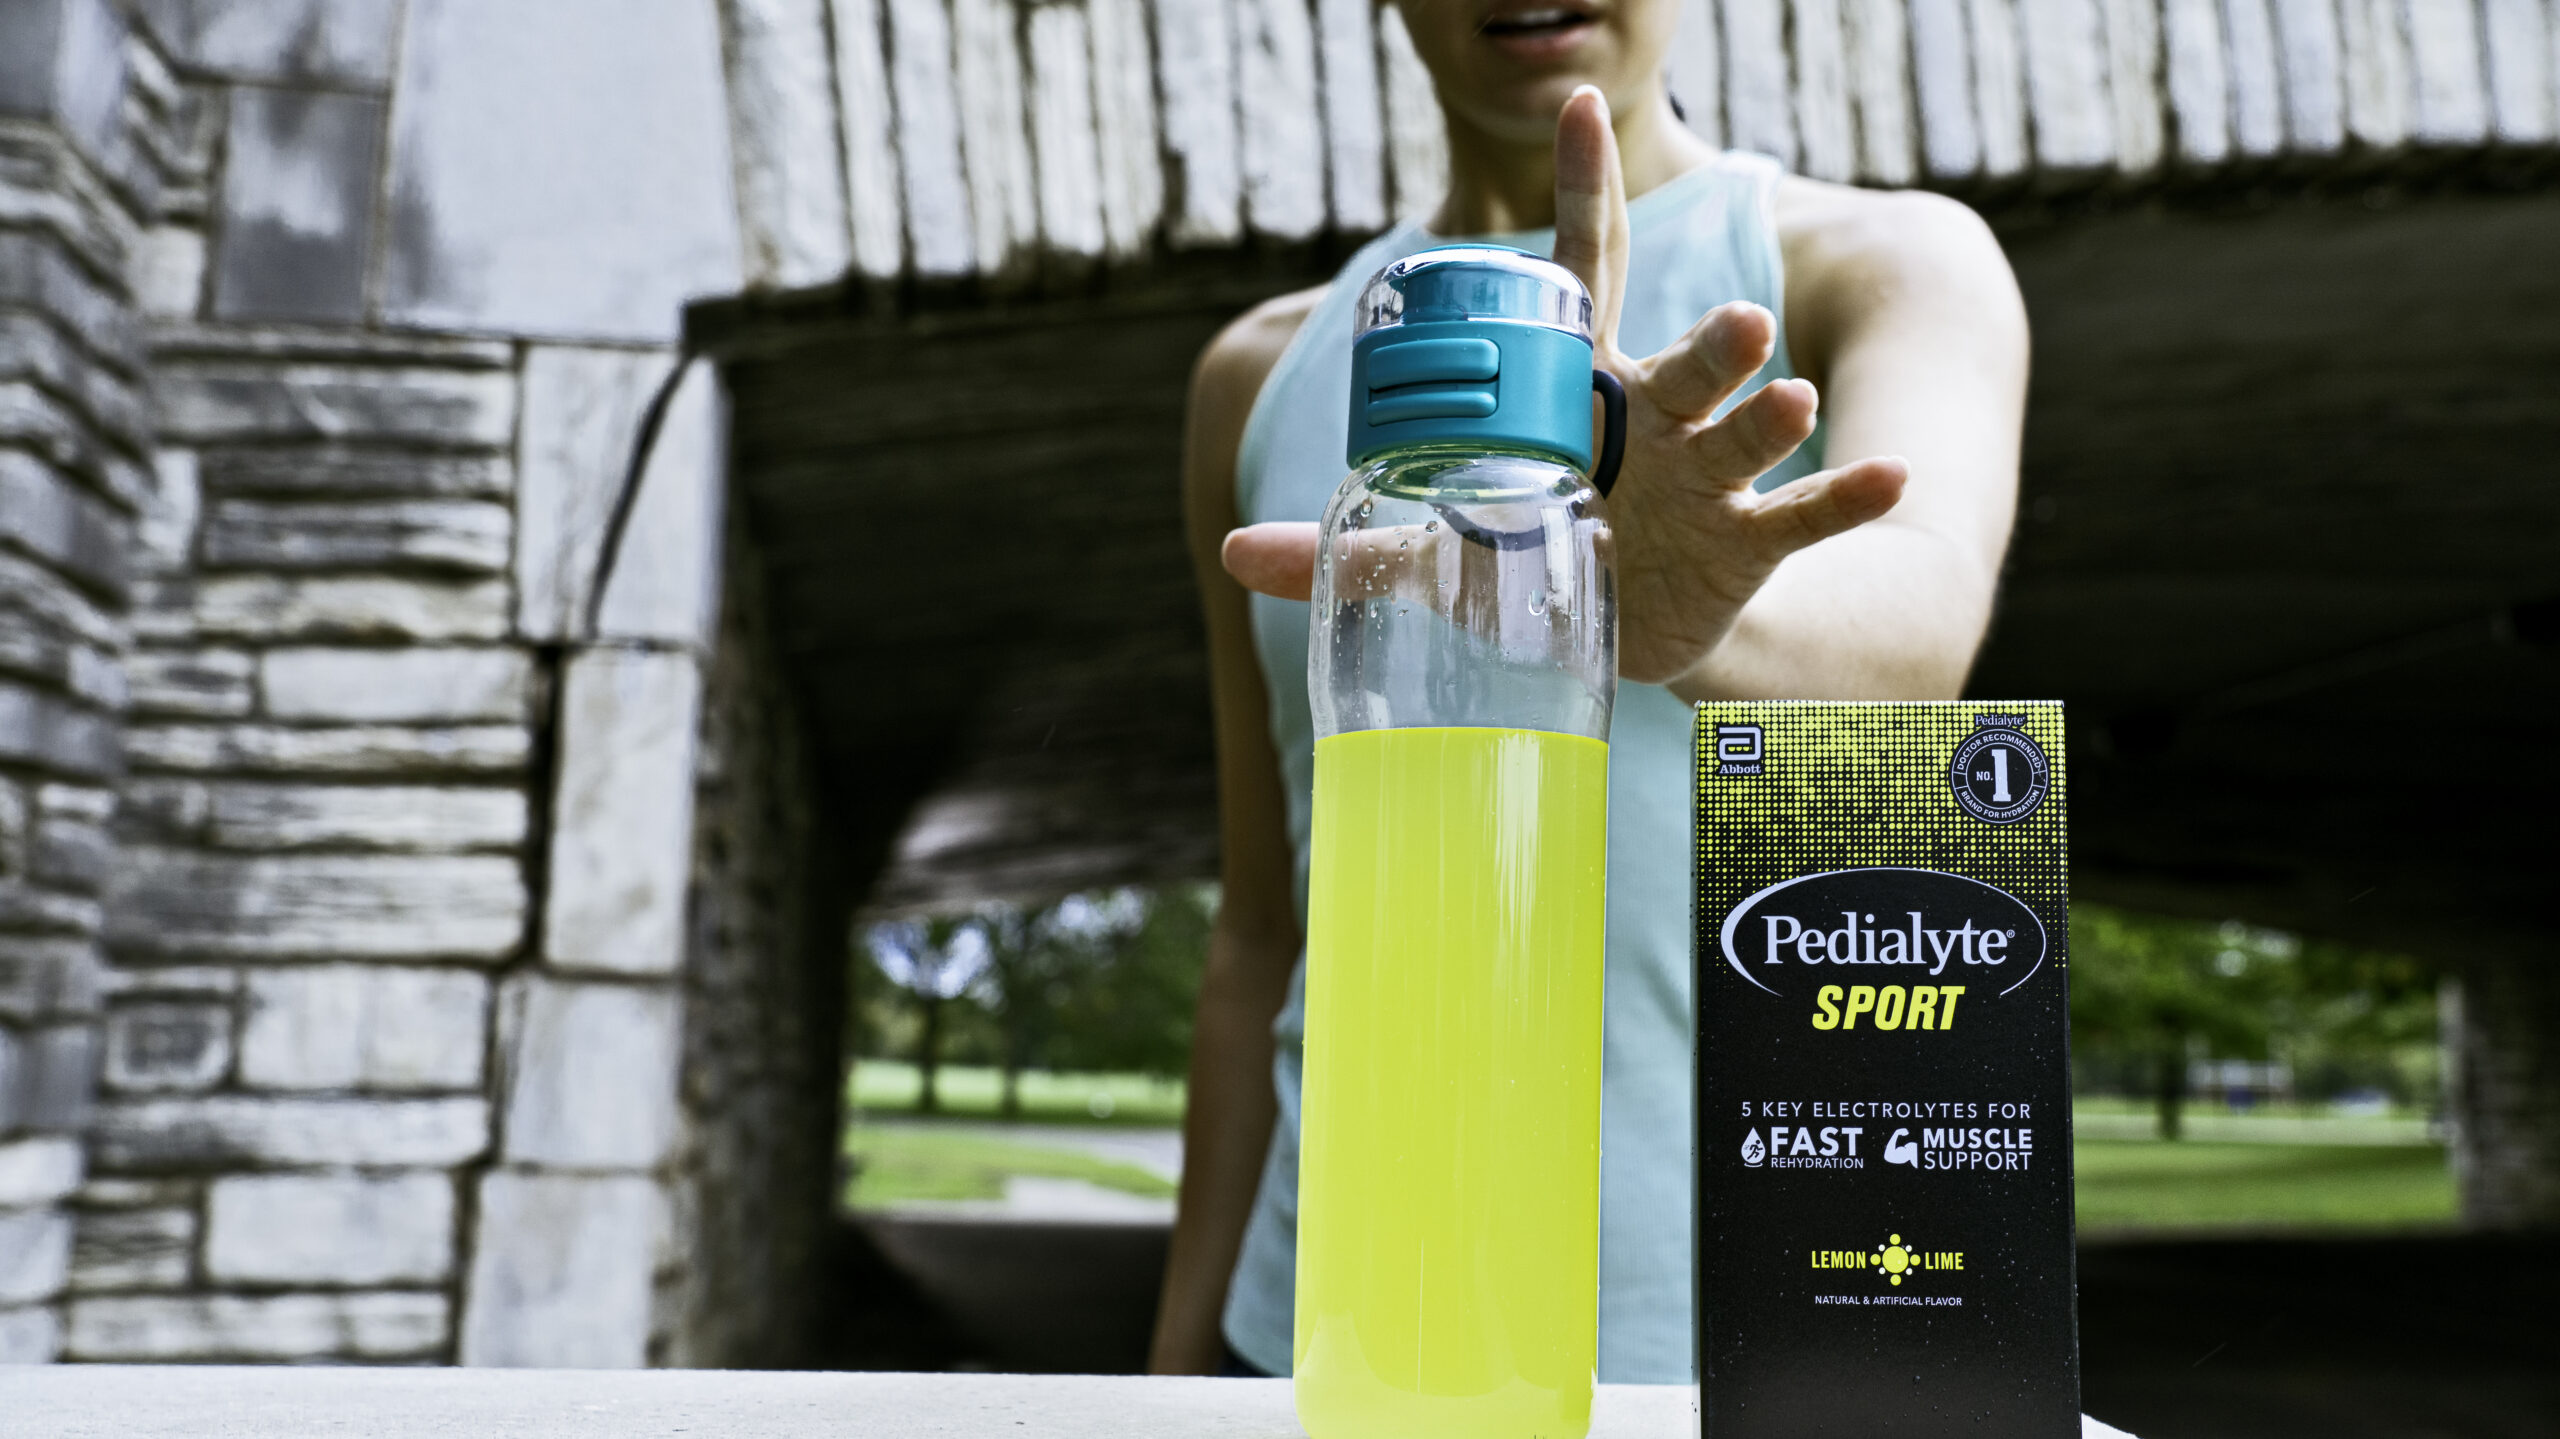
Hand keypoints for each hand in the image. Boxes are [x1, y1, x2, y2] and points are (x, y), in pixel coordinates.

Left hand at [1221, 86, 1908, 685]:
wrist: (1616, 633)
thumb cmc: (1537, 558)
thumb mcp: (1445, 556)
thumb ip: (1360, 546)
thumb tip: (1237, 554)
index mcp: (1579, 395)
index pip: (1581, 277)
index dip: (1581, 195)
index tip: (1575, 104)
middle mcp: (1653, 417)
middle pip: (1681, 360)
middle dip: (1709, 341)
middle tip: (1734, 321)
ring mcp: (1706, 474)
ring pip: (1745, 424)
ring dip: (1768, 409)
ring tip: (1786, 392)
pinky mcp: (1746, 540)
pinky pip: (1804, 512)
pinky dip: (1845, 494)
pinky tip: (1886, 477)